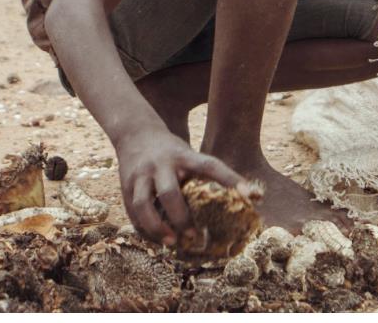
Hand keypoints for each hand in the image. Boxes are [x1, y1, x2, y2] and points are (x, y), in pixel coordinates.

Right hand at [115, 130, 245, 245]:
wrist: (135, 134)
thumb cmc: (173, 152)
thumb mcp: (190, 154)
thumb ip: (210, 175)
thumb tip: (252, 198)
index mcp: (184, 155)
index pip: (210, 166)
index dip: (232, 180)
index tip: (252, 195)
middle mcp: (161, 164)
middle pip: (169, 192)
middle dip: (181, 217)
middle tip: (194, 236)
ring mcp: (140, 176)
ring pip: (143, 205)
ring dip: (157, 228)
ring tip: (172, 243)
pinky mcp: (125, 187)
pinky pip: (133, 213)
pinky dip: (145, 229)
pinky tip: (157, 239)